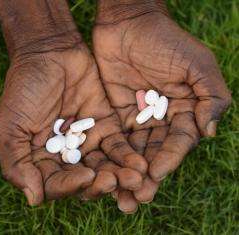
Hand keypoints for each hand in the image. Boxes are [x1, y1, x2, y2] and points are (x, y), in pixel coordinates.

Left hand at [93, 1, 230, 211]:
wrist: (128, 24)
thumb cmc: (165, 41)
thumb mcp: (197, 64)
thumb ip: (210, 97)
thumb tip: (208, 133)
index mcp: (183, 111)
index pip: (178, 142)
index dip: (169, 159)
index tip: (156, 175)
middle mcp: (160, 120)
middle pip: (155, 154)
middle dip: (147, 176)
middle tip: (137, 199)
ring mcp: (136, 119)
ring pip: (133, 153)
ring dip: (127, 174)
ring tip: (121, 199)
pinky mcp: (114, 116)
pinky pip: (113, 140)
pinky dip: (110, 159)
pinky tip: (105, 175)